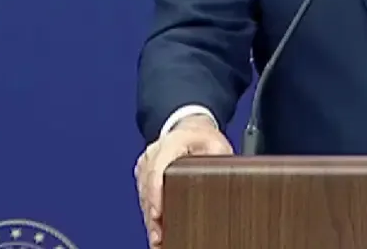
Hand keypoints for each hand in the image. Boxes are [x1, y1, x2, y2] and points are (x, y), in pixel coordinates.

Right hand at [134, 116, 232, 247]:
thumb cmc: (204, 138)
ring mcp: (146, 162)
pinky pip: (143, 194)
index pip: (157, 169)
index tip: (158, 214)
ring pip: (143, 194)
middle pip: (147, 186)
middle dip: (153, 213)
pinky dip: (149, 211)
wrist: (191, 128)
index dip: (155, 193)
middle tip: (158, 236)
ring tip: (157, 238)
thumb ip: (218, 161)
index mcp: (172, 141)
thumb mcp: (218, 146)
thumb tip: (223, 180)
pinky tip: (155, 228)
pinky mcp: (144, 173)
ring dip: (149, 216)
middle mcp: (154, 152)